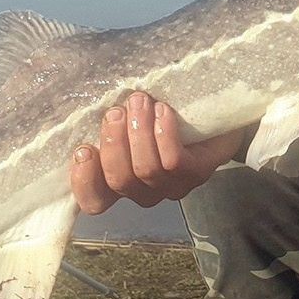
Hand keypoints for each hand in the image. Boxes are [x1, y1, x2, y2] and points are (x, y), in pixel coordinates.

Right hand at [69, 91, 246, 213]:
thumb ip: (107, 117)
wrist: (215, 110)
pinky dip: (163, 134)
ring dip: (139, 133)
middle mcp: (144, 190)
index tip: (83, 149)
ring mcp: (172, 186)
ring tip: (141, 102)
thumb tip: (84, 98)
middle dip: (114, 144)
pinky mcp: (196, 174)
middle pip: (119, 181)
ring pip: (146, 170)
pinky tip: (163, 112)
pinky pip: (173, 161)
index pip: (94, 201)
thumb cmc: (163, 111)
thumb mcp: (128, 114)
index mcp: (121, 181)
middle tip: (117, 112)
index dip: (84, 182)